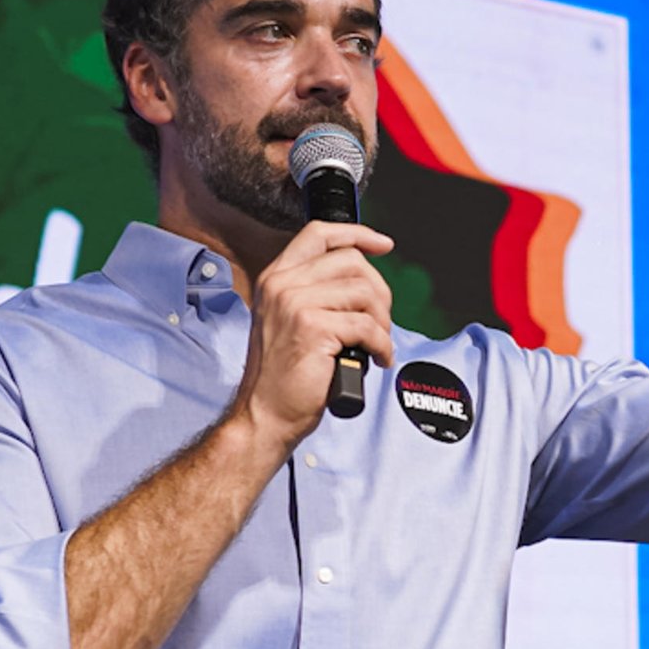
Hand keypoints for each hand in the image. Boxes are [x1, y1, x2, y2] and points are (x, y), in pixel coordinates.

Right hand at [231, 220, 396, 450]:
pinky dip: (382, 345)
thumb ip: (315, 293)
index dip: (357, 235)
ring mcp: (295, 304)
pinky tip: (377, 359)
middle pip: (351, 262)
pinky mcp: (313, 328)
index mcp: (276, 278)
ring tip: (376, 344)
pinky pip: (367, 326)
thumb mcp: (289, 321)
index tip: (383, 245)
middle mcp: (282, 285)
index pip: (320, 234)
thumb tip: (362, 281)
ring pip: (364, 292)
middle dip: (379, 291)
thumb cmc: (282, 376)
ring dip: (382, 321)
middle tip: (380, 322)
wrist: (265, 414)